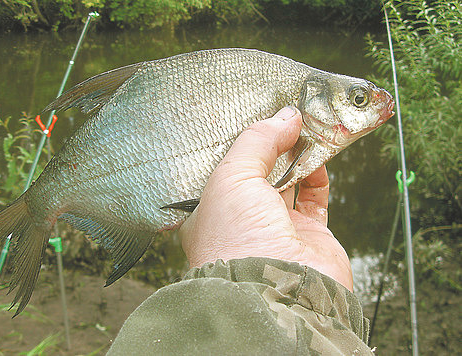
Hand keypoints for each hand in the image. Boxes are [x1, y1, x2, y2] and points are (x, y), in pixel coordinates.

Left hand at [179, 107, 352, 290]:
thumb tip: (285, 118)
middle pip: (260, 170)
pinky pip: (315, 194)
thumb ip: (256, 142)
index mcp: (211, 210)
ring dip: (298, 153)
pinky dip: (319, 172)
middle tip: (285, 116)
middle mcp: (242, 219)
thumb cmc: (236, 241)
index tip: (253, 116)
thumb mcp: (231, 177)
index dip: (239, 142)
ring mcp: (276, 226)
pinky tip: (318, 151)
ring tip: (305, 126)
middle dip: (272, 144)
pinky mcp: (308, 233)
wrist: (278, 290)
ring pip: (290, 179)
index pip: (224, 167)